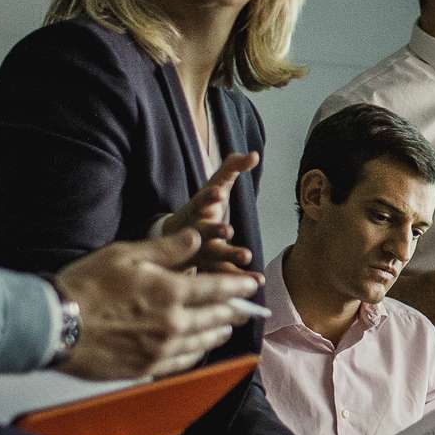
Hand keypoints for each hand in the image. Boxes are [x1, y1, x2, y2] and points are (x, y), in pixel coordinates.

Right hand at [53, 228, 266, 379]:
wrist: (54, 324)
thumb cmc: (86, 285)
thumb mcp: (126, 254)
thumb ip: (167, 248)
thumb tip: (197, 237)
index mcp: (171, 293)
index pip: (218, 290)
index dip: (240, 286)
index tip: (254, 284)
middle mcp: (172, 325)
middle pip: (215, 319)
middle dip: (235, 312)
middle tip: (248, 309)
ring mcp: (160, 351)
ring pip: (202, 344)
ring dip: (218, 334)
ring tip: (227, 329)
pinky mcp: (144, 369)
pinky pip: (180, 364)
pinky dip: (194, 355)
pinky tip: (197, 351)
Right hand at [157, 152, 258, 274]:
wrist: (175, 240)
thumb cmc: (202, 209)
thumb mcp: (214, 186)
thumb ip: (232, 169)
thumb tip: (254, 154)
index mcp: (195, 211)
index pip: (199, 201)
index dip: (208, 197)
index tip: (218, 192)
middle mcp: (195, 232)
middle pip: (202, 231)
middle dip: (214, 230)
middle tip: (228, 229)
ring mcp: (200, 254)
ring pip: (212, 257)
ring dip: (229, 257)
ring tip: (247, 255)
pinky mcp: (208, 272)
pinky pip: (225, 278)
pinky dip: (241, 278)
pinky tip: (259, 280)